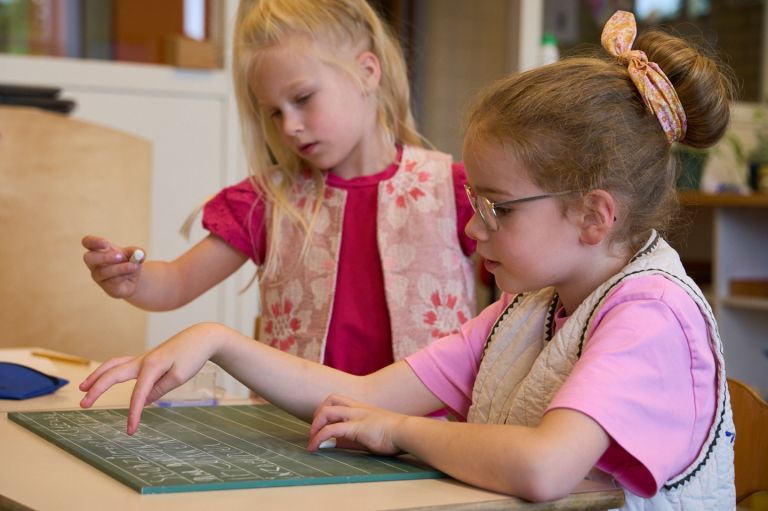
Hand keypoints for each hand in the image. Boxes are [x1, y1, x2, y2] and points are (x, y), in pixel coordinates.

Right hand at [79, 325, 216, 434]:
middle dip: (97, 389)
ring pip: (114, 365)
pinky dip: (110, 371)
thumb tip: (143, 401)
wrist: (201, 337)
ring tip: (83, 387)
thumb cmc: (193, 356)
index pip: (138, 394)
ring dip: (97, 375)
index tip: (130, 431)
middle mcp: (143, 360)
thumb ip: (159, 389)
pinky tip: (106, 378)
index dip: (133, 413)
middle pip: (113, 373)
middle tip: (83, 404)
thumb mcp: (180, 376)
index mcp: (152, 365)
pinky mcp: (147, 359)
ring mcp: (143, 358)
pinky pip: (122, 364)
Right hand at [82, 235, 144, 297]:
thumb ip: (137, 251)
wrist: (133, 279)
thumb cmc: (128, 261)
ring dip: (120, 268)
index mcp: (98, 250)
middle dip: (104, 257)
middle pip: (89, 258)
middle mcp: (94, 263)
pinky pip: (113, 281)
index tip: (105, 243)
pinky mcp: (106, 287)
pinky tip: (131, 273)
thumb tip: (140, 254)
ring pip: (103, 272)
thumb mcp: (134, 253)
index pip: (87, 242)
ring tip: (133, 266)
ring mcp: (98, 276)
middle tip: (119, 256)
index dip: (93, 242)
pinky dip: (125, 275)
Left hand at [308, 394, 406, 454]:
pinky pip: (331, 430)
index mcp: (362, 407)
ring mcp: (356, 416)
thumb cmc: (394, 435)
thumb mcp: (369, 434)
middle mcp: (357, 408)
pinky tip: (314, 447)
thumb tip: (334, 444)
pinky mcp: (356, 427)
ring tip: (312, 440)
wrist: (407, 433)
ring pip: (327, 411)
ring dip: (315, 425)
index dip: (326, 410)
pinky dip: (319, 438)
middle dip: (318, 414)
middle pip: (330, 400)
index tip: (321, 426)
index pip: (339, 400)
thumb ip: (352, 438)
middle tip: (315, 431)